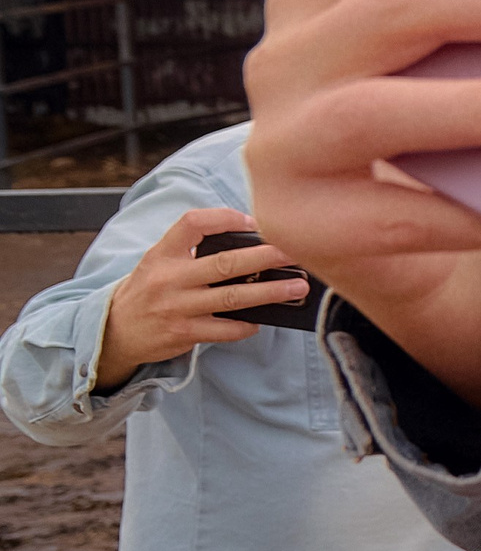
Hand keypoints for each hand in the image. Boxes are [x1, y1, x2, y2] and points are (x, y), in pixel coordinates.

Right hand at [97, 208, 310, 390]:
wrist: (114, 331)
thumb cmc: (150, 290)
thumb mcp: (160, 261)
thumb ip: (193, 251)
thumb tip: (251, 242)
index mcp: (163, 254)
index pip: (192, 223)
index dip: (225, 217)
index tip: (254, 220)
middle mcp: (169, 278)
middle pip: (225, 263)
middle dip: (265, 257)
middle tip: (295, 252)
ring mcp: (177, 307)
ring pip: (232, 298)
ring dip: (270, 292)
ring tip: (297, 287)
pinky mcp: (184, 333)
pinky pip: (225, 329)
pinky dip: (247, 325)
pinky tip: (263, 319)